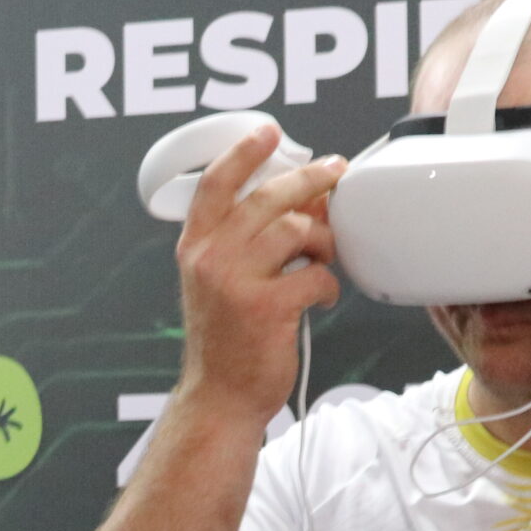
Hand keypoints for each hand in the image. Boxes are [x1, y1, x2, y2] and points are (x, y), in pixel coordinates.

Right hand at [174, 126, 344, 424]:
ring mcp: (236, 282)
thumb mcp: (216, 283)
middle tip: (335, 172)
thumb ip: (242, 243)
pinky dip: (327, 284)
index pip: (215, 184)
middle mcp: (211, 259)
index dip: (244, 152)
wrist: (219, 398)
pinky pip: (315, 275)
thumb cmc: (226, 341)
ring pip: (296, 230)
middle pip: (267, 197)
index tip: (269, 132)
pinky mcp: (266, 308)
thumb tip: (299, 203)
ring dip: (322, 240)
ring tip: (323, 257)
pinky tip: (320, 297)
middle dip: (309, 179)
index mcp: (196, 248)